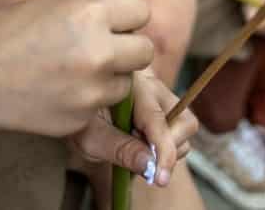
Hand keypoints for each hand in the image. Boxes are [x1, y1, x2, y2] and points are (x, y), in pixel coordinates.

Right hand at [0, 0, 153, 137]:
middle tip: (100, 52)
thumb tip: (128, 14)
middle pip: (145, 51)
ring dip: (109, 79)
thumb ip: (94, 3)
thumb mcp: (52, 1)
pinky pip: (102, 108)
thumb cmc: (8, 32)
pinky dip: (87, 102)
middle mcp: (97, 50)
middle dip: (127, 51)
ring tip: (70, 72)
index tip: (112, 26)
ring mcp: (90, 89)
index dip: (126, 19)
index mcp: (91, 12)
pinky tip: (57, 92)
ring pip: (127, 84)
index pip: (141, 13)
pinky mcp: (81, 120)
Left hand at [68, 68, 197, 186]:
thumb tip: (150, 165)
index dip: (163, 152)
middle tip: (138, 155)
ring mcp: (163, 94)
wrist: (79, 101)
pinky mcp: (166, 105)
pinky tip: (140, 140)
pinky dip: (165, 144)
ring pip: (185, 127)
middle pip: (184, 122)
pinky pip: (178, 130)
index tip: (161, 178)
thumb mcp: (90, 137)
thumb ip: (120, 150)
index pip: (157, 121)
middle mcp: (154, 86)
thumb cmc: (82, 118)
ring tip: (134, 144)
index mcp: (132, 87)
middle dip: (169, 147)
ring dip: (166, 147)